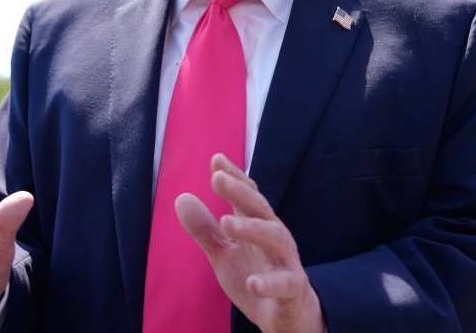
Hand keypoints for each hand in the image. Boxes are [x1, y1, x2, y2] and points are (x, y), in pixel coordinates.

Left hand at [176, 154, 324, 332]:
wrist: (287, 316)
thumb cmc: (256, 275)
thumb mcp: (224, 253)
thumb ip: (205, 229)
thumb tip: (181, 198)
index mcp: (259, 225)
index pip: (248, 196)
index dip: (234, 177)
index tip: (216, 159)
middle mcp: (275, 237)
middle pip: (260, 209)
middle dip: (239, 192)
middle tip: (217, 178)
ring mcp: (287, 261)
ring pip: (275, 238)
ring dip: (252, 229)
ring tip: (226, 222)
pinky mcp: (294, 289)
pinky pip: (285, 284)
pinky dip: (269, 283)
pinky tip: (252, 283)